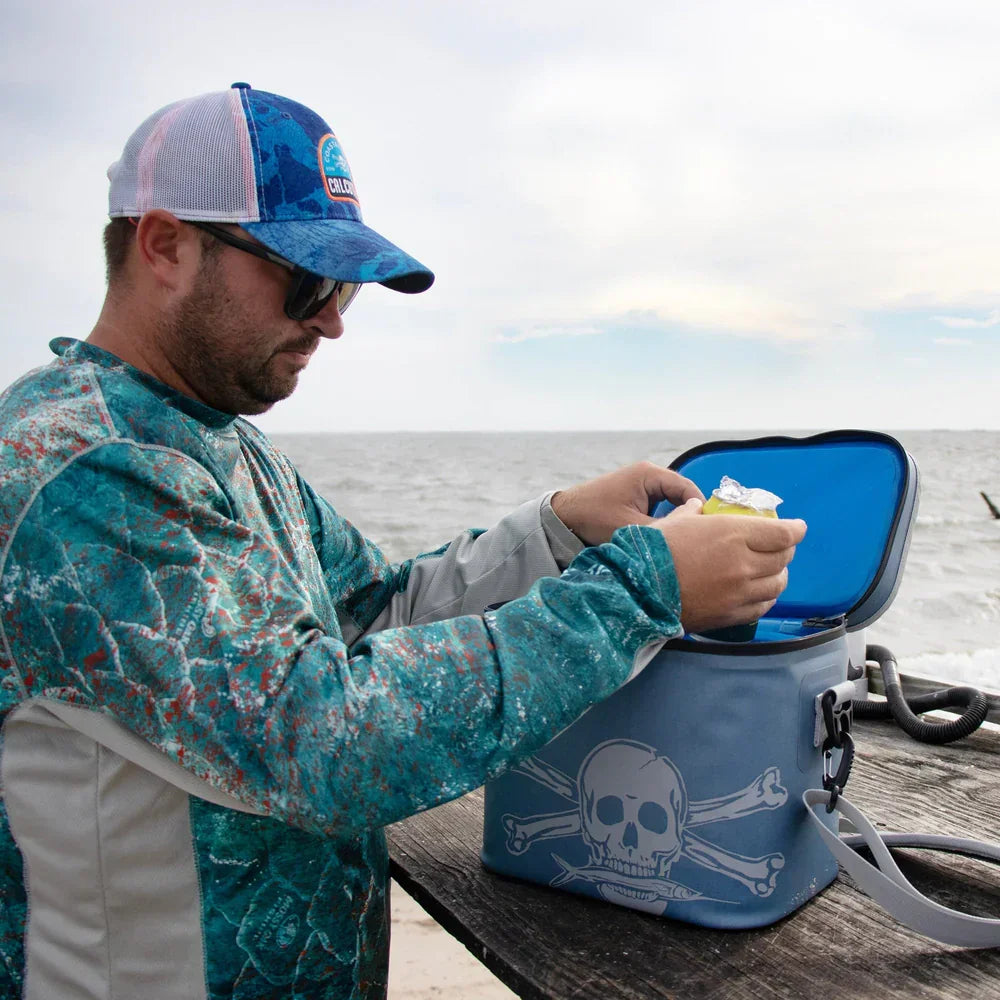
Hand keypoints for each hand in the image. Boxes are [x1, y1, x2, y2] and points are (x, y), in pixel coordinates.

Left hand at [551, 462, 703, 545]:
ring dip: (676, 520)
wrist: (564, 517)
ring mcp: (642, 486)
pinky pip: (660, 508)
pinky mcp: (636, 497)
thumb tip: (690, 538)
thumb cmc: (593, 517)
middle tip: (700, 539)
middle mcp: (648, 476)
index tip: (708, 532)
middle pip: (682, 495)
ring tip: (686, 541)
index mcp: (649, 475)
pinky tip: (667, 538)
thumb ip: (663, 530)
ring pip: (671, 503)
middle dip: (689, 515)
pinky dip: (664, 521)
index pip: (687, 488)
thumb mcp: (631, 528)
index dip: (700, 509)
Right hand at [657, 499, 806, 632]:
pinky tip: (760, 592)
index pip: (782, 534)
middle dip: (786, 550)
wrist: (638, 591)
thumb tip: (699, 507)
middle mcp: (744, 564)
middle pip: (783, 558)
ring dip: (779, 575)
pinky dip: (767, 597)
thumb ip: (694, 512)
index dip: (795, 529)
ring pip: (777, 584)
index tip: (798, 527)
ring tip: (772, 571)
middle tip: (781, 546)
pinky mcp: (732, 614)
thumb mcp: (675, 521)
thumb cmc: (653, 551)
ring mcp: (740, 592)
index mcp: (732, 534)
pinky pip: (763, 606)